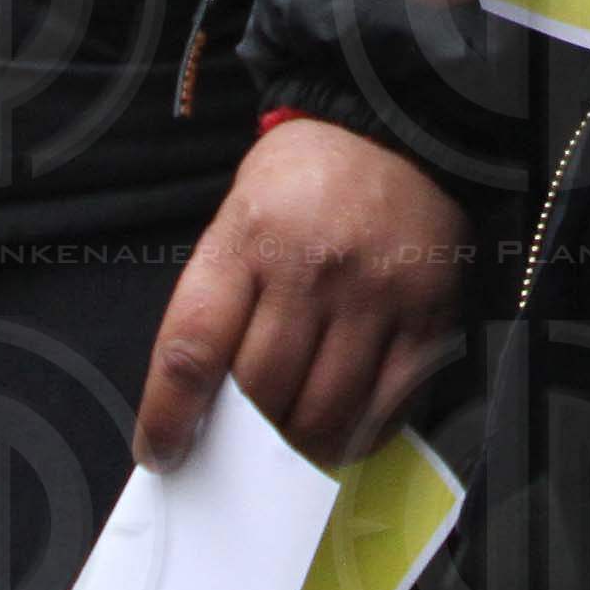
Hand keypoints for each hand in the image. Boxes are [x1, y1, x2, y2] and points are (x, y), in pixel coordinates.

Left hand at [136, 118, 468, 469]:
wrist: (396, 135)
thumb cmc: (302, 185)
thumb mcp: (238, 219)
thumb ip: (218, 303)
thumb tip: (200, 408)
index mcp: (249, 238)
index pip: (192, 350)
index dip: (168, 418)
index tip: (161, 453)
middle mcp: (314, 267)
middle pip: (261, 392)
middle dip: (242, 433)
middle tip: (241, 440)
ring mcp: (375, 294)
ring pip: (323, 412)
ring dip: (299, 444)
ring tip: (291, 438)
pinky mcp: (428, 315)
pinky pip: (386, 408)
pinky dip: (358, 436)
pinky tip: (343, 427)